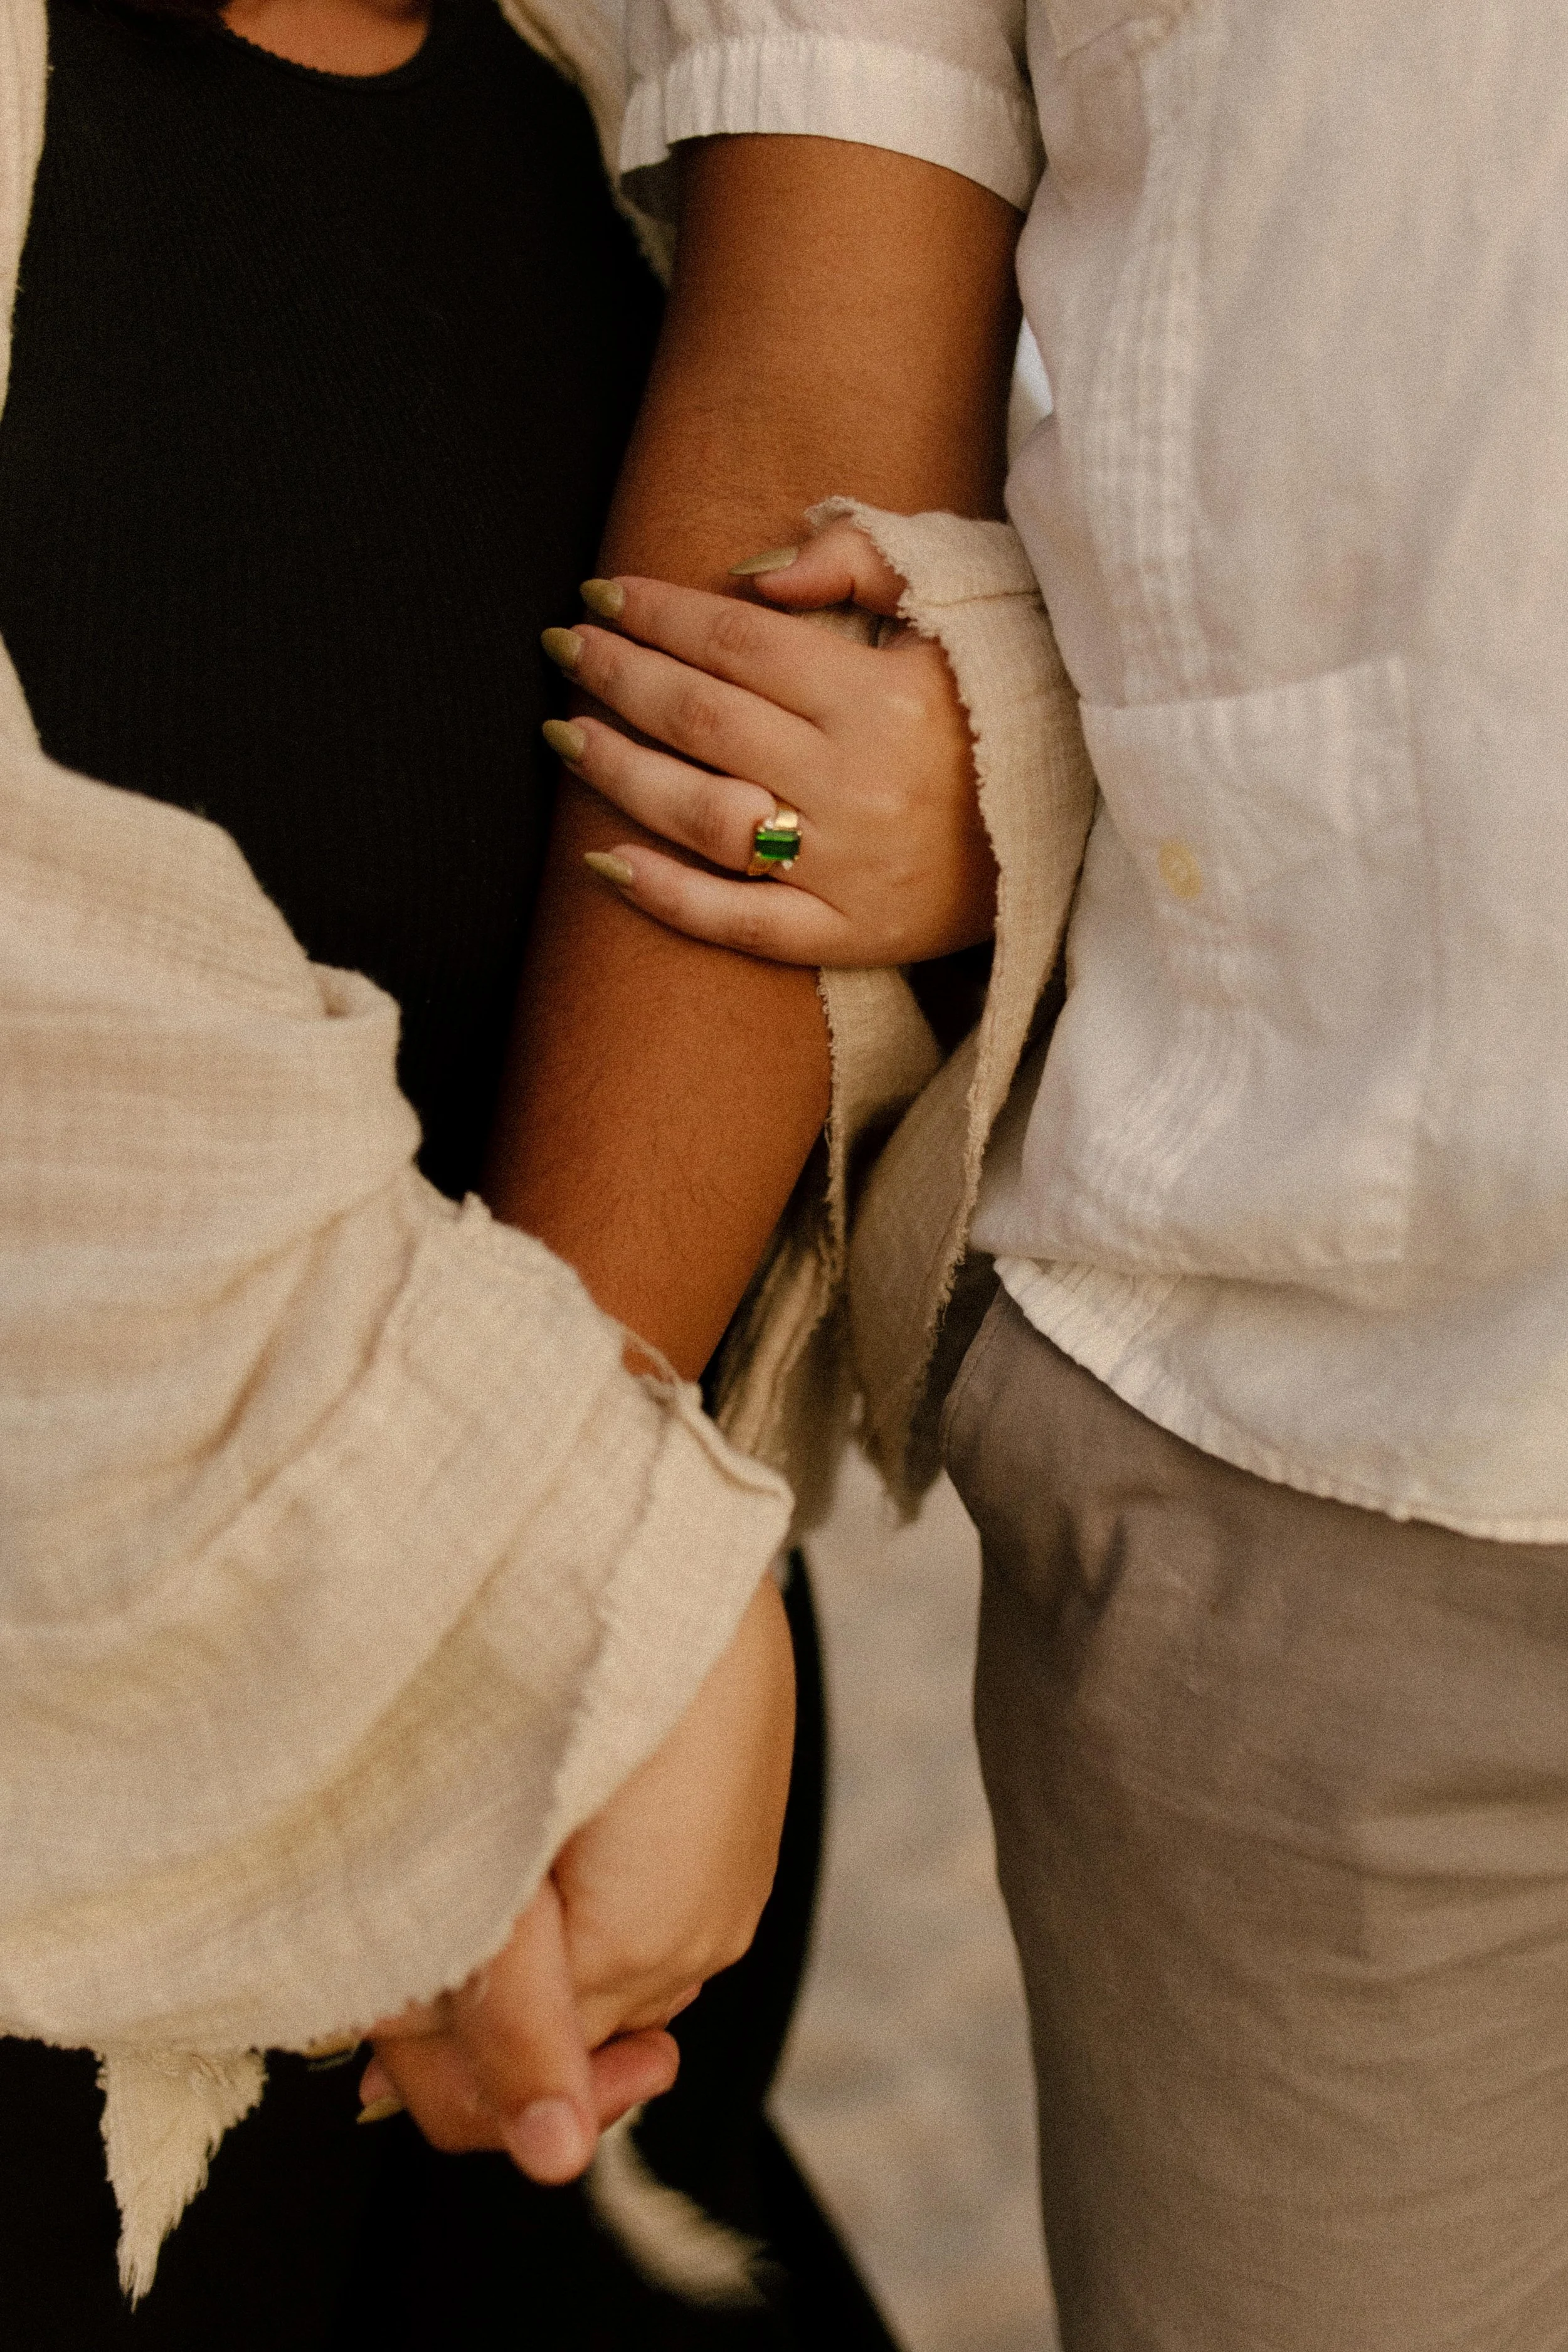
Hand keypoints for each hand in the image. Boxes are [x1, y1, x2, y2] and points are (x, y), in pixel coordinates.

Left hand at [357, 1574, 794, 2179]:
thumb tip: (547, 2157)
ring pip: (581, 1987)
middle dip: (458, 1995)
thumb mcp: (520, 1852)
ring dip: (510, 1944)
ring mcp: (718, 1902)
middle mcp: (695, 1949)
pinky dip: (567, 1903)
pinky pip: (628, 1929)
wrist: (678, 1541)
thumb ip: (513, 2007)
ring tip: (469, 1838)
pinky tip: (533, 1829)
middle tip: (405, 1879)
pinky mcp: (724, 1855)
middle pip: (544, 2048)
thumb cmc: (588, 1675)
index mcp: (642, 1952)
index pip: (506, 2093)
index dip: (415, 2048)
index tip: (372, 1972)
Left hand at [540, 522, 996, 965]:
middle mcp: (853, 783)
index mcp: (878, 697)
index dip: (659, 613)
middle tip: (564, 647)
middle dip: (619, 677)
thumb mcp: (959, 607)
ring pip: (703, 817)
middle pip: (703, 721)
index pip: (737, 642)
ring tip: (565, 735)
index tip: (602, 592)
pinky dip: (666, 896)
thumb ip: (859, 564)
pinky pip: (740, 922)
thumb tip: (748, 574)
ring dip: (620, 772)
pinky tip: (602, 860)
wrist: (1090, 820)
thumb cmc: (1012, 701)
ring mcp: (848, 868)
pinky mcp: (851, 936)